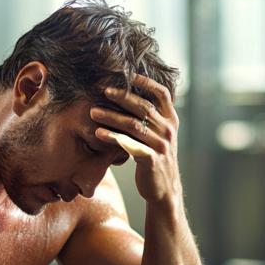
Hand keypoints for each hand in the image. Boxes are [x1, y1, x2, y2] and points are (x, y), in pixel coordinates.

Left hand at [90, 75, 180, 203]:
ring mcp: (161, 146)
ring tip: (93, 112)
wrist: (164, 189)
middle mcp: (168, 131)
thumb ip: (150, 119)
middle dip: (122, 97)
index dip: (146, 82)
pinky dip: (113, 138)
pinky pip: (130, 144)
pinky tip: (98, 134)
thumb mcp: (158, 136)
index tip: (128, 74)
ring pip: (134, 125)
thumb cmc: (155, 159)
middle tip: (103, 90)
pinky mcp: (152, 160)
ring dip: (111, 116)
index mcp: (171, 121)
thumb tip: (128, 97)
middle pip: (144, 107)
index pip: (162, 94)